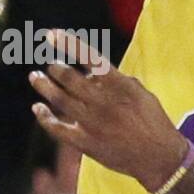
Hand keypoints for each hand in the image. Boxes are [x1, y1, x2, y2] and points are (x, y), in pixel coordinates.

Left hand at [29, 30, 189, 193]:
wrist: (159, 158)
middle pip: (70, 79)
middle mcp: (104, 103)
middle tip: (51, 65)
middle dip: (56, 68)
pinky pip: (58, 129)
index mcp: (121, 86)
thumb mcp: (141, 93)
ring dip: (44, 86)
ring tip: (35, 77)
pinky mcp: (86, 143)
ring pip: (60, 100)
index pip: (90, 58)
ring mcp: (93, 124)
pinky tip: (37, 108)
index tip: (52, 34)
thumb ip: (117, 80)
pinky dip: (44, 118)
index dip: (69, 44)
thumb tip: (92, 74)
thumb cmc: (152, 121)